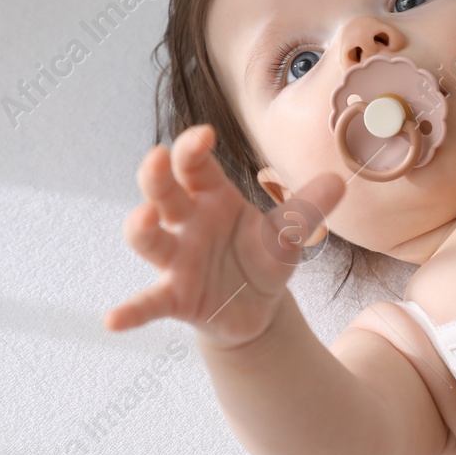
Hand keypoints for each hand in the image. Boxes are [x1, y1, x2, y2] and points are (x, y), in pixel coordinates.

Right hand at [104, 124, 344, 349]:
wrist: (257, 308)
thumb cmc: (263, 257)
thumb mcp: (289, 233)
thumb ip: (308, 208)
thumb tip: (341, 180)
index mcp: (212, 197)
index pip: (194, 165)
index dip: (192, 148)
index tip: (203, 135)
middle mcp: (188, 223)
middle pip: (164, 192)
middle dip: (157, 175)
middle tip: (157, 157)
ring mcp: (177, 260)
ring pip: (150, 239)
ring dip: (141, 228)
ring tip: (143, 218)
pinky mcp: (174, 297)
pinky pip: (148, 303)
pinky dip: (131, 311)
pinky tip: (113, 320)